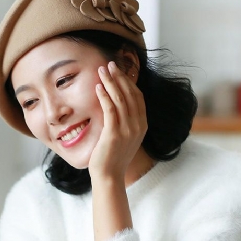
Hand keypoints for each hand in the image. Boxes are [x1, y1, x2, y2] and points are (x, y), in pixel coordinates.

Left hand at [88, 61, 147, 182]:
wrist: (109, 176)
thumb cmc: (113, 157)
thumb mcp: (125, 137)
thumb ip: (125, 121)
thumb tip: (116, 105)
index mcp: (142, 125)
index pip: (138, 97)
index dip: (128, 82)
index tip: (118, 71)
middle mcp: (138, 125)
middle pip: (130, 94)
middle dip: (120, 77)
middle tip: (109, 64)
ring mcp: (128, 130)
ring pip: (120, 99)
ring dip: (111, 82)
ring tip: (102, 70)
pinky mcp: (114, 134)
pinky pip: (110, 110)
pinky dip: (104, 96)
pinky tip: (98, 87)